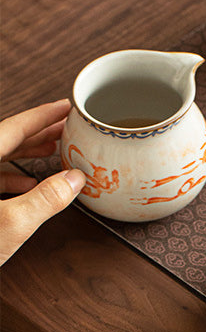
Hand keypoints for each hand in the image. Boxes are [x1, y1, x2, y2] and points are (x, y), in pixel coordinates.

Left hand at [0, 99, 85, 265]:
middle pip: (4, 140)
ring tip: (54, 154)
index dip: (42, 116)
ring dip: (27, 155)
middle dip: (38, 134)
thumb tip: (72, 180)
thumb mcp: (10, 224)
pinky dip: (11, 177)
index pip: (11, 128)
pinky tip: (28, 185)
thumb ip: (46, 199)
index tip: (64, 107)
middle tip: (65, 130)